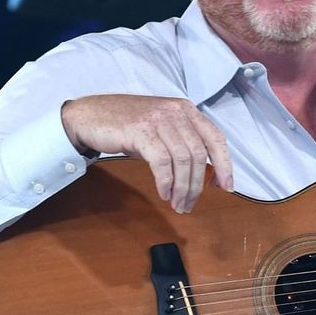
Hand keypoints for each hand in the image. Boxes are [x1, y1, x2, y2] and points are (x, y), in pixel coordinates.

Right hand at [60, 94, 232, 212]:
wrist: (89, 115)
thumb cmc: (127, 126)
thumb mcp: (161, 129)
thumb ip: (181, 143)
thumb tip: (201, 175)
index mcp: (186, 110)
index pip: (215, 138)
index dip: (224, 164)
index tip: (226, 186)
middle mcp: (176, 112)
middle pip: (198, 154)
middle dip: (197, 184)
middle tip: (189, 204)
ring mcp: (159, 119)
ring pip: (183, 160)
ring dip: (183, 188)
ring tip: (177, 204)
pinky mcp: (141, 130)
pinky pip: (162, 162)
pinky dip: (166, 181)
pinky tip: (164, 193)